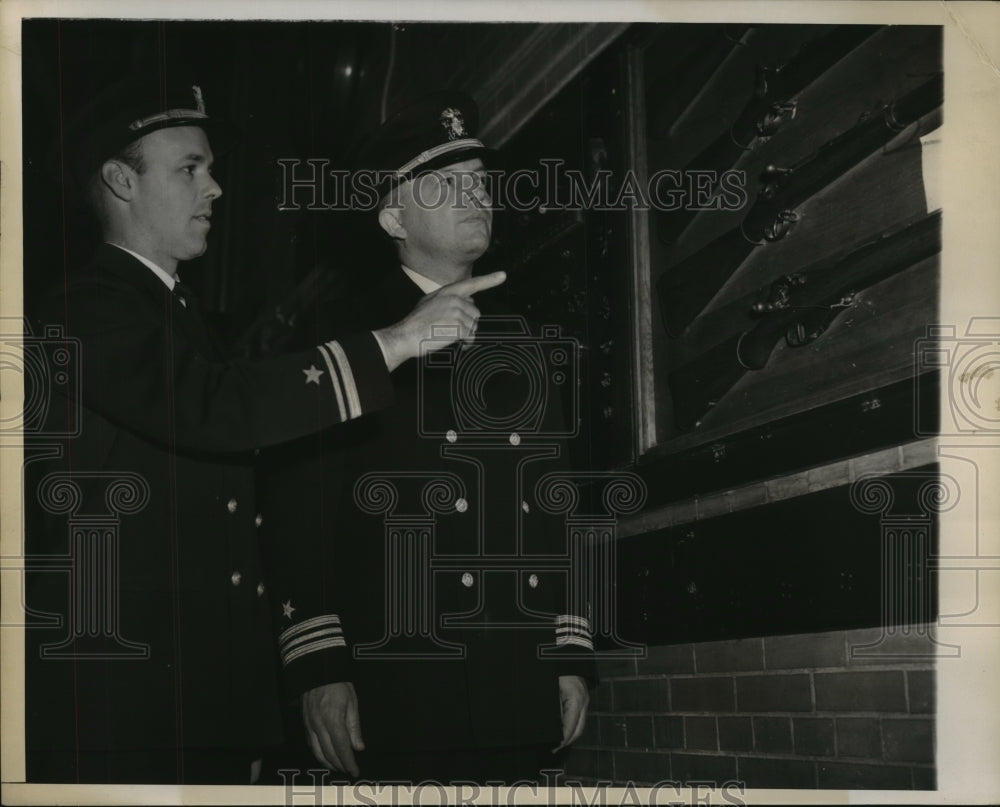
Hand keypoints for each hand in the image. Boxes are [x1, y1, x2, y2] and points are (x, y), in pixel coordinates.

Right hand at [302, 681, 364, 776]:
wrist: (318, 671)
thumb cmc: (337, 683)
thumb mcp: (352, 701)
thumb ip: (354, 726)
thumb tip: (359, 747)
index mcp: (333, 719)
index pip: (341, 748)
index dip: (348, 762)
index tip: (354, 770)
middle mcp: (318, 725)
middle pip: (329, 753)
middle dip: (339, 765)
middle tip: (348, 770)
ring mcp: (309, 725)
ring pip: (317, 751)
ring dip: (328, 763)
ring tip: (337, 767)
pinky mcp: (304, 723)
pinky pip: (310, 744)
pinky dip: (318, 753)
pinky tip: (324, 756)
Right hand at [373, 271, 505, 370]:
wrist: (405, 335)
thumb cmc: (415, 323)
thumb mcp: (430, 302)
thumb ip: (448, 299)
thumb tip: (467, 301)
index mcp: (447, 292)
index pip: (472, 284)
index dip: (489, 280)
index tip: (502, 275)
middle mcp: (454, 299)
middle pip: (475, 313)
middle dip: (467, 323)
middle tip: (451, 329)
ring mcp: (456, 312)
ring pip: (473, 325)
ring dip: (465, 334)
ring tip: (449, 335)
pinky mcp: (458, 326)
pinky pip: (470, 336)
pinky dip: (464, 343)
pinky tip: (453, 342)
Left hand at [552, 675, 588, 751]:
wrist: (568, 655)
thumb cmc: (558, 669)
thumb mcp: (552, 688)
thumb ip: (554, 707)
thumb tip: (551, 725)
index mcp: (576, 700)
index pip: (571, 726)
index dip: (563, 739)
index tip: (554, 747)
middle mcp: (583, 702)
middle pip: (578, 729)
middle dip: (567, 741)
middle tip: (554, 748)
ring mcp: (584, 701)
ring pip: (580, 725)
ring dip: (569, 735)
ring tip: (556, 742)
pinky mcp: (582, 699)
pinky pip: (578, 717)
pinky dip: (571, 725)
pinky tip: (562, 729)